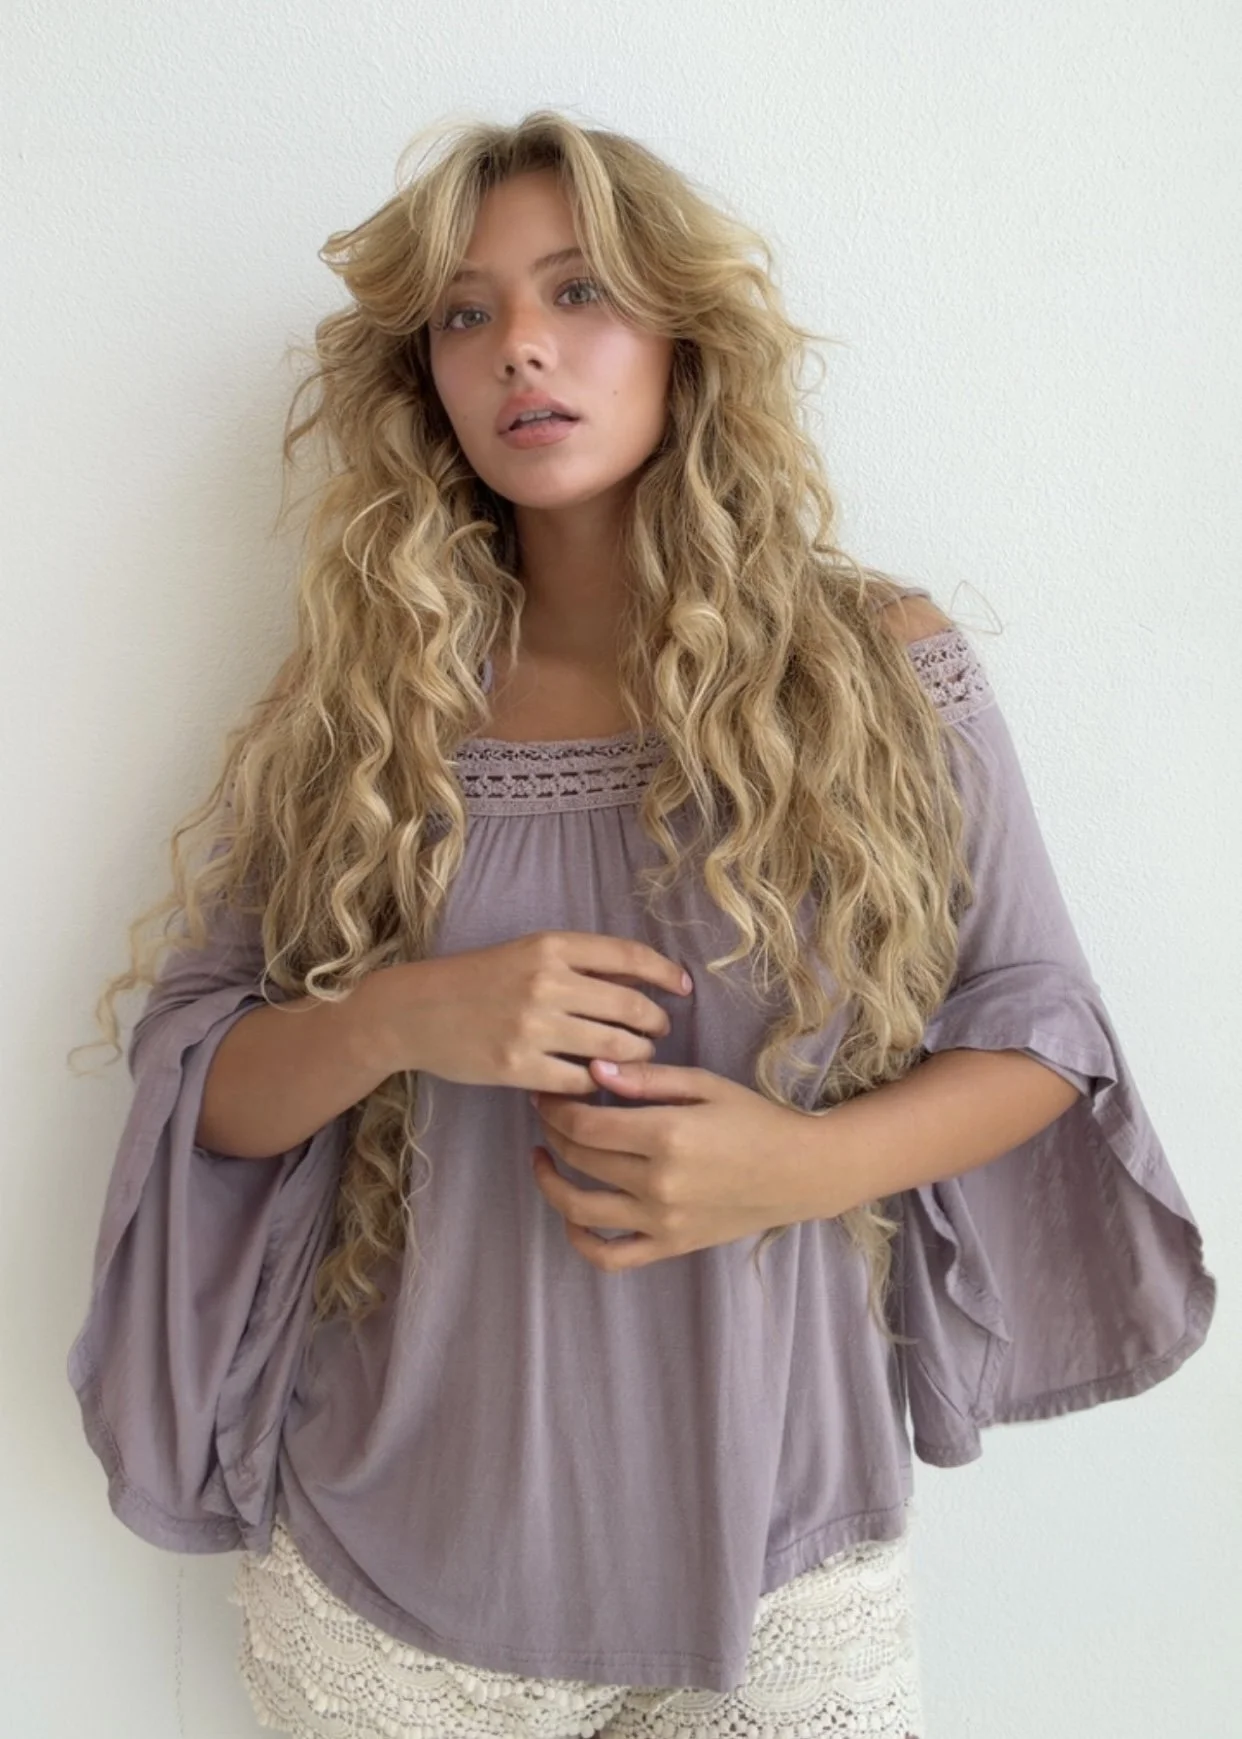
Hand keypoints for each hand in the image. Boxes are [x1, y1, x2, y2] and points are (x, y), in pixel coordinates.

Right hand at [368, 930, 692, 1092]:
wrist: (414, 1010)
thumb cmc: (476, 980)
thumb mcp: (527, 953)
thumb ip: (579, 963)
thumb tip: (642, 978)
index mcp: (551, 946)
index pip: (629, 956)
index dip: (665, 973)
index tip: (683, 988)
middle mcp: (545, 982)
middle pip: (630, 1007)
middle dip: (655, 1024)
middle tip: (658, 1033)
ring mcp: (532, 1027)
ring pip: (613, 1048)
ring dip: (635, 1056)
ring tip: (633, 1058)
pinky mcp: (518, 1067)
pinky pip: (581, 1081)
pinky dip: (597, 1083)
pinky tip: (598, 1082)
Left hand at [529, 1056, 823, 1271]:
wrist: (802, 1171)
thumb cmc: (755, 1119)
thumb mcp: (705, 1084)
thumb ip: (646, 1078)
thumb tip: (592, 1069)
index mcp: (667, 1135)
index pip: (584, 1123)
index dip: (555, 1106)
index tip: (549, 1093)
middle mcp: (658, 1182)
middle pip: (578, 1157)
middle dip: (553, 1130)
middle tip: (549, 1112)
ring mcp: (662, 1221)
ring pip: (580, 1207)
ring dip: (550, 1182)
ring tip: (545, 1158)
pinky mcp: (670, 1246)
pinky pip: (610, 1256)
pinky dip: (580, 1239)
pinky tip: (572, 1213)